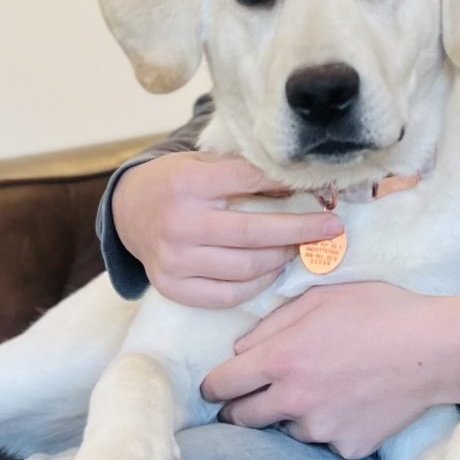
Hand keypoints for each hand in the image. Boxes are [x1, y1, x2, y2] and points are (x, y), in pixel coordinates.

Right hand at [112, 154, 342, 307]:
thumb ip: (244, 171)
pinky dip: (257, 284)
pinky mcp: (172, 287)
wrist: (128, 211)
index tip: (320, 189)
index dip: (288, 184)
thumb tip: (299, 184)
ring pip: (246, 267)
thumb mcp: (204, 164)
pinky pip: (227, 295)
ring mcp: (175, 260)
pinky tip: (271, 270)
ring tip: (299, 248)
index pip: (249, 180)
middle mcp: (180, 223)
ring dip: (281, 258)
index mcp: (188, 183)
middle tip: (332, 229)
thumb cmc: (177, 183)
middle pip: (254, 232)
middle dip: (301, 230)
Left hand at [200, 285, 459, 459]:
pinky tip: (354, 402)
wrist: (436, 349)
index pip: (221, 386)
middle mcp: (294, 401)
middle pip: (243, 418)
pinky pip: (326, 441)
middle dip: (242, 406)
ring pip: (287, 429)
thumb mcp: (321, 298)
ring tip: (326, 387)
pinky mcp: (348, 448)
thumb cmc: (379, 312)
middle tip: (259, 393)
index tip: (217, 387)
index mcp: (281, 360)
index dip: (213, 386)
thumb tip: (239, 350)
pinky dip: (332, 426)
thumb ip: (272, 324)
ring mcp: (322, 430)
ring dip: (293, 414)